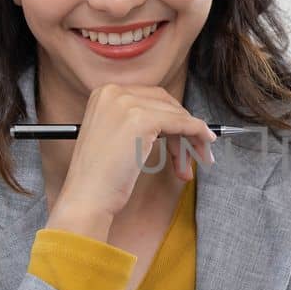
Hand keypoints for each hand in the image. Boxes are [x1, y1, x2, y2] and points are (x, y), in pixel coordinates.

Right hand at [44, 83, 216, 241]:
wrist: (86, 197)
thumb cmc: (100, 177)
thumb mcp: (116, 137)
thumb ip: (138, 122)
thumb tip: (176, 122)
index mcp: (105, 93)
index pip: (151, 98)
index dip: (172, 117)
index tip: (182, 138)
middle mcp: (114, 92)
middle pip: (165, 103)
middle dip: (183, 128)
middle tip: (191, 155)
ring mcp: (127, 104)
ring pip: (176, 114)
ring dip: (190, 138)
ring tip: (188, 166)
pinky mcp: (142, 120)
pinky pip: (182, 122)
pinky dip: (197, 133)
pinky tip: (204, 146)